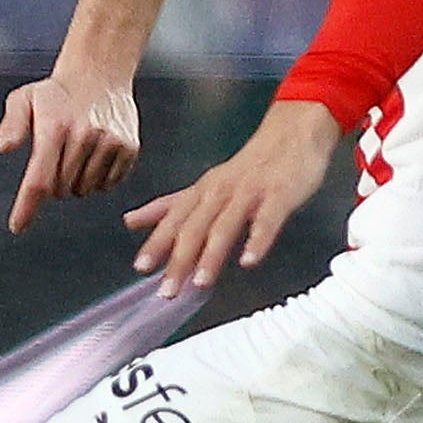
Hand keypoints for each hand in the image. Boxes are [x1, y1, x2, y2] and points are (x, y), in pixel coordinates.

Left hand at [0, 69, 140, 232]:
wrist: (99, 74)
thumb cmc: (57, 93)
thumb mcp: (24, 99)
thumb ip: (12, 124)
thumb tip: (4, 147)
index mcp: (54, 128)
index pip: (39, 179)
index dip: (27, 207)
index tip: (18, 226)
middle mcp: (84, 136)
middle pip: (60, 189)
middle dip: (53, 183)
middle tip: (56, 157)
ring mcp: (109, 142)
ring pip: (85, 189)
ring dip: (76, 182)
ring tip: (76, 153)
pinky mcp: (129, 147)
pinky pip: (109, 184)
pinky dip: (99, 179)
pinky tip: (95, 155)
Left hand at [123, 99, 344, 298]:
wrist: (292, 133)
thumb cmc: (249, 166)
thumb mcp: (204, 185)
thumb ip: (169, 206)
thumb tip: (130, 221)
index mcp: (201, 192)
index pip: (173, 220)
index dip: (156, 243)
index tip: (141, 267)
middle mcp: (220, 191)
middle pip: (194, 227)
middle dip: (179, 259)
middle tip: (168, 289)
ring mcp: (249, 192)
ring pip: (225, 225)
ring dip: (211, 255)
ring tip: (200, 282)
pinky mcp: (278, 195)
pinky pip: (267, 219)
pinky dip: (257, 240)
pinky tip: (249, 260)